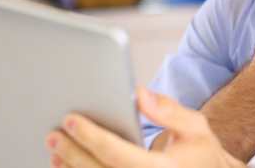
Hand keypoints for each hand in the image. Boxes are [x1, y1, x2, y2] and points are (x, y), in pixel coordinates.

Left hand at [46, 88, 243, 167]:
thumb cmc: (201, 153)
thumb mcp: (196, 127)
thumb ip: (168, 111)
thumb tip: (137, 93)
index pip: (118, 155)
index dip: (91, 137)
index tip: (70, 120)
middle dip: (73, 153)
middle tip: (53, 135)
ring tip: (55, 150)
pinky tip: (67, 165)